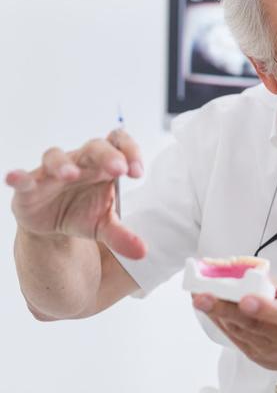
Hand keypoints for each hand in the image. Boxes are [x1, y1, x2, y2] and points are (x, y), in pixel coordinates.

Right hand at [6, 129, 146, 258]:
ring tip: (72, 175)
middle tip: (119, 169)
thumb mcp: (104, 226)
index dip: (131, 151)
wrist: (53, 227)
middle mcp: (80, 163)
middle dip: (107, 156)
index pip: (119, 143)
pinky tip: (16, 178)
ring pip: (56, 156)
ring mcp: (53, 173)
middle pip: (94, 147)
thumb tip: (142, 251)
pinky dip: (19, 177)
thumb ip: (122, 235)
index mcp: (103, 166)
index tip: (138, 172)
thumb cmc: (83, 213)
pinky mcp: (30, 188)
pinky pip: (24, 178)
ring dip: (64, 164)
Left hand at [192, 281, 276, 373]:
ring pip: (238, 332)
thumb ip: (273, 285)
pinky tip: (211, 310)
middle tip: (203, 297)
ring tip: (200, 297)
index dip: (263, 308)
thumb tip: (245, 273)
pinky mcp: (257, 357)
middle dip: (224, 309)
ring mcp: (270, 352)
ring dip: (217, 314)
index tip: (246, 299)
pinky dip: (222, 322)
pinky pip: (235, 338)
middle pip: (252, 325)